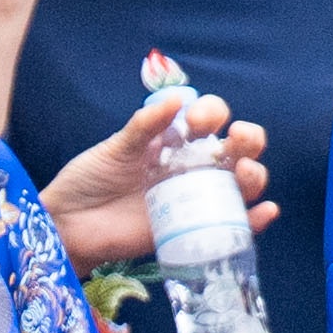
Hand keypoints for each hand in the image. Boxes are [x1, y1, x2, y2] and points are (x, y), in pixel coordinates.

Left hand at [39, 92, 275, 276]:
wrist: (67, 227)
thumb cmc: (87, 181)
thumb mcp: (114, 149)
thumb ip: (143, 127)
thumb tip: (174, 100)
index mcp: (172, 141)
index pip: (207, 120)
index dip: (211, 114)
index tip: (197, 120)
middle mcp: (189, 167)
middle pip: (234, 150)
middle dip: (247, 139)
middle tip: (240, 139)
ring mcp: (193, 200)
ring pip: (239, 184)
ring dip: (254, 176)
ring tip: (248, 174)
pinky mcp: (191, 231)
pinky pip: (232, 224)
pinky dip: (255, 219)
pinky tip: (265, 211)